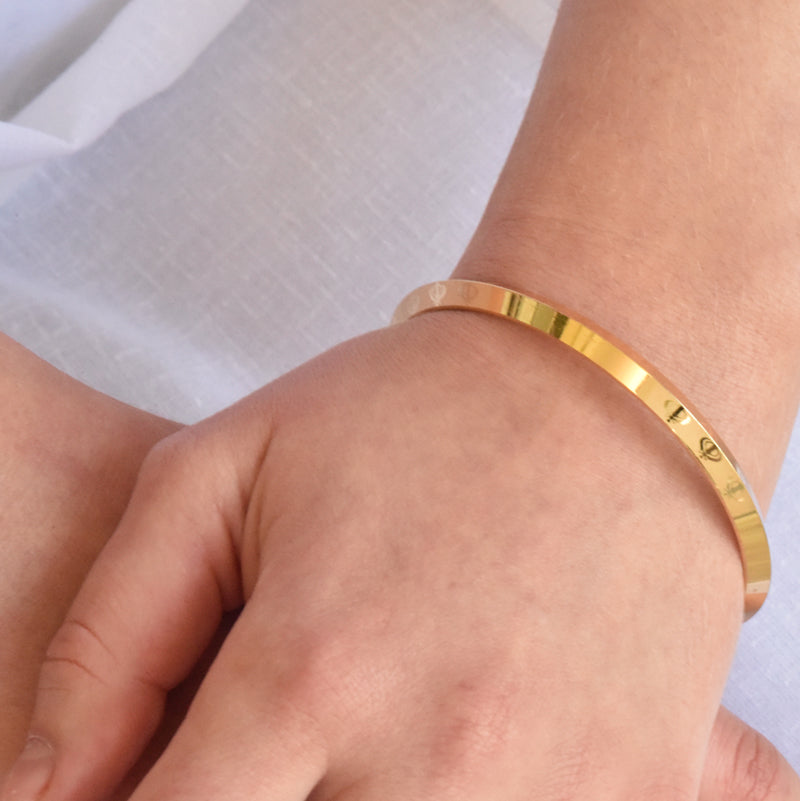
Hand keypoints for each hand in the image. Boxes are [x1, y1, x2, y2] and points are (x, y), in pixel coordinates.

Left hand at [2, 316, 795, 799]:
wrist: (601, 391)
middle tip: (288, 733)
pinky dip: (467, 791)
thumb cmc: (412, 410)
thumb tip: (43, 793)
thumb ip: (113, 635)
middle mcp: (437, 755)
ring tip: (375, 717)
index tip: (164, 780)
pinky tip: (468, 722)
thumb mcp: (228, 466)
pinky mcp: (638, 786)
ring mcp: (554, 784)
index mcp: (316, 668)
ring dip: (365, 795)